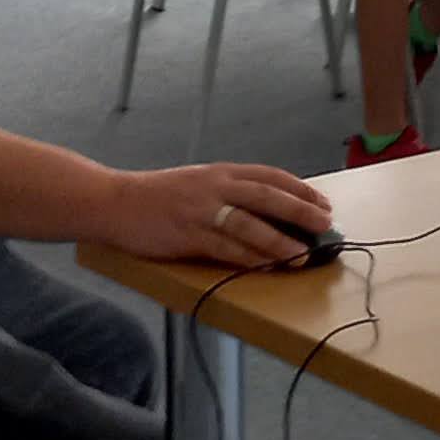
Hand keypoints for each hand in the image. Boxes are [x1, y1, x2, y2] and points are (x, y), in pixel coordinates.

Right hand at [102, 161, 342, 267]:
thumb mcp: (198, 183)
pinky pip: (225, 249)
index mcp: (220, 172)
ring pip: (250, 225)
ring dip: (280, 241)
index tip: (323, 202)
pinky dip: (249, 259)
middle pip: (267, 196)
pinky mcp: (187, 236)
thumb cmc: (158, 196)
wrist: (114, 202)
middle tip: (325, 223)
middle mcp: (215, 187)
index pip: (269, 176)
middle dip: (300, 210)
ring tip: (304, 254)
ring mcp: (201, 211)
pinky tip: (267, 267)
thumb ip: (229, 192)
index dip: (299, 189)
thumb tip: (269, 210)